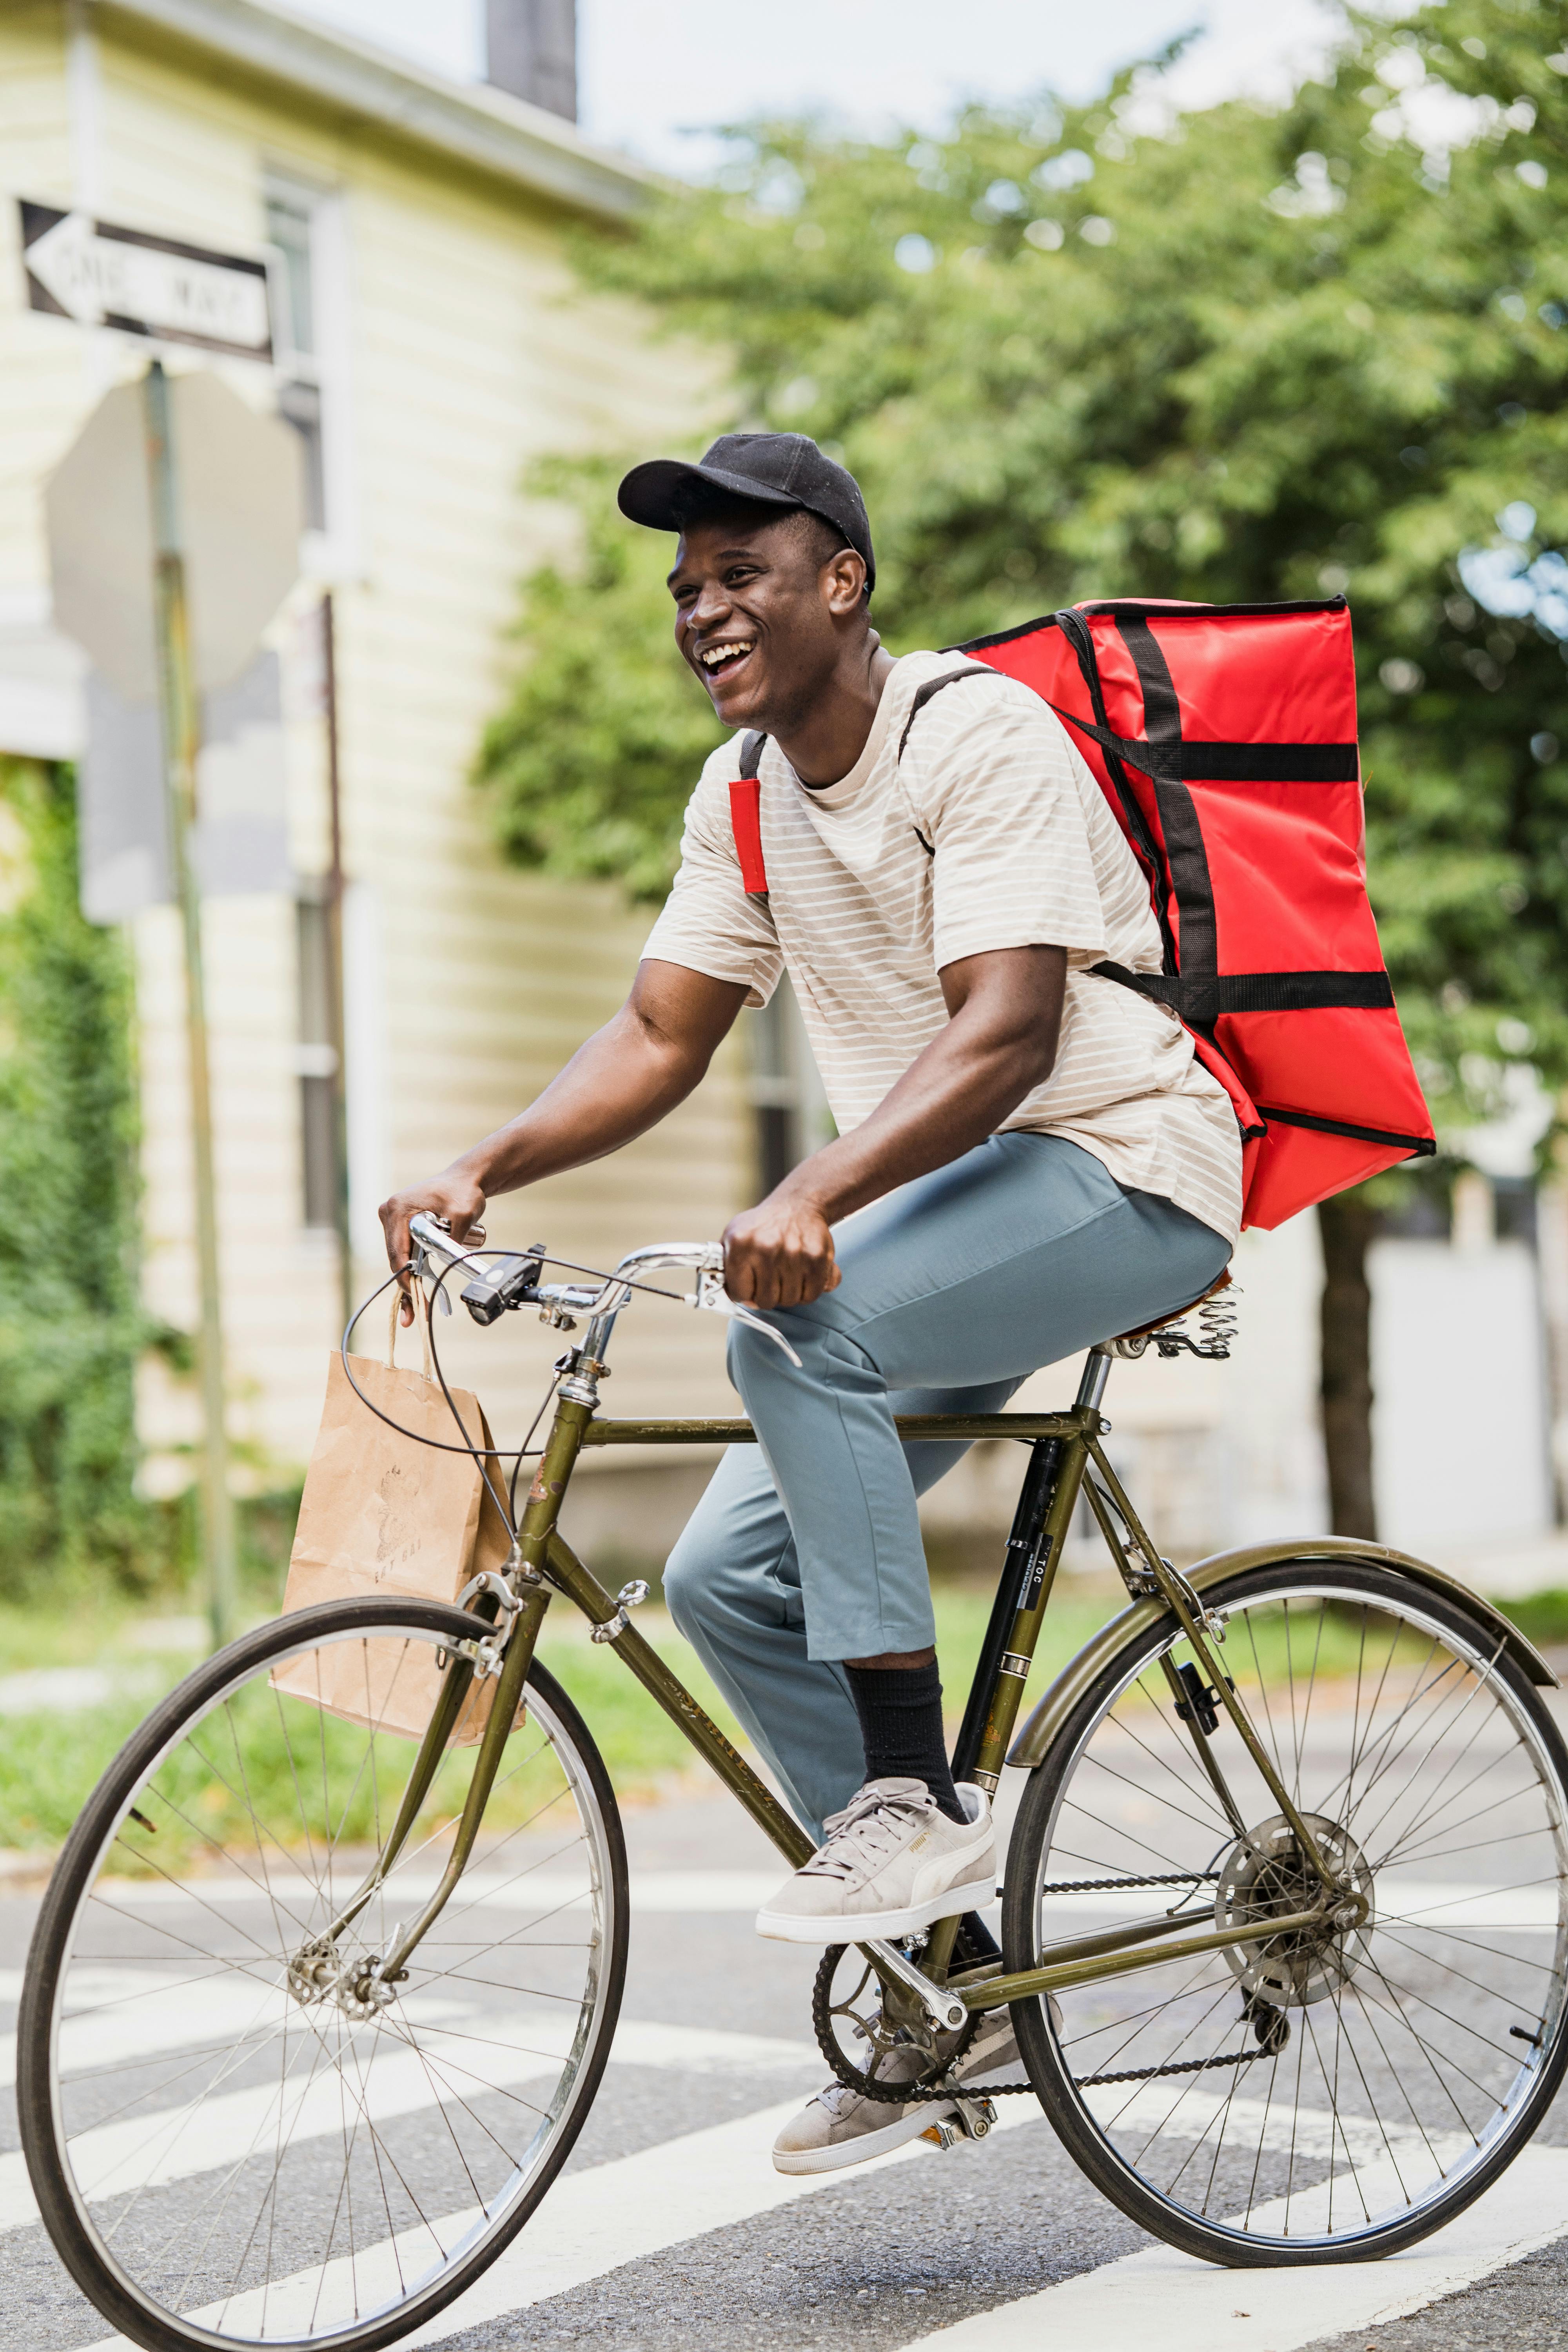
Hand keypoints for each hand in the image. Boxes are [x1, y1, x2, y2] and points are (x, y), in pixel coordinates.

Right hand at [379, 1170, 486, 1319]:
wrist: (464, 1181)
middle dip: (406, 1285)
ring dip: (408, 1281)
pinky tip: (414, 1293)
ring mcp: (393, 1219)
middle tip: (412, 1315)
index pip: (397, 1251)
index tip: (416, 1296)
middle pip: (395, 1257)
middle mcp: (389, 1212)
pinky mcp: (400, 1225)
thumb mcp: (464, 1213)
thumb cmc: (463, 1192)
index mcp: (399, 1209)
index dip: (406, 1277)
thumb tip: (450, 1262)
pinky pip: (404, 1251)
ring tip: (413, 1311)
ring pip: (399, 1257)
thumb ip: (454, 1237)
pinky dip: (411, 1270)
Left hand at [721, 1187, 840, 1310]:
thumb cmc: (764, 1225)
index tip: (749, 1287)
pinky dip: (808, 1290)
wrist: (798, 1204)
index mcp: (740, 1244)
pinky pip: (812, 1294)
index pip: (739, 1294)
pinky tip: (803, 1275)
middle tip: (770, 1280)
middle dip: (767, 1295)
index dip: (744, 1294)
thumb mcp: (733, 1235)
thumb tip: (718, 1290)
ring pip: (790, 1300)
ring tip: (786, 1274)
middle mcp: (766, 1248)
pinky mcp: (817, 1258)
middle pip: (766, 1301)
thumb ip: (723, 1264)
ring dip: (788, 1293)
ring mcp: (794, 1254)